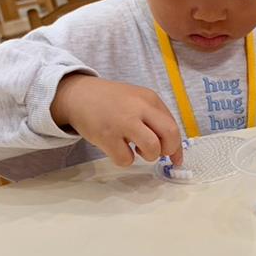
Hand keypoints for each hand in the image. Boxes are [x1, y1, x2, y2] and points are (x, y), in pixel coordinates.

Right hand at [51, 75, 183, 166]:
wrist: (79, 96)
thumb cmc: (112, 102)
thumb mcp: (138, 100)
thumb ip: (156, 120)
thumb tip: (174, 153)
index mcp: (149, 99)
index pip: (173, 126)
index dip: (176, 147)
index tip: (175, 158)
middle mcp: (139, 108)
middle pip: (170, 135)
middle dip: (168, 150)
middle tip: (156, 152)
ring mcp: (122, 122)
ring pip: (152, 149)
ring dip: (147, 155)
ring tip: (135, 148)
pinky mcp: (106, 136)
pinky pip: (126, 159)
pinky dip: (124, 159)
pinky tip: (118, 148)